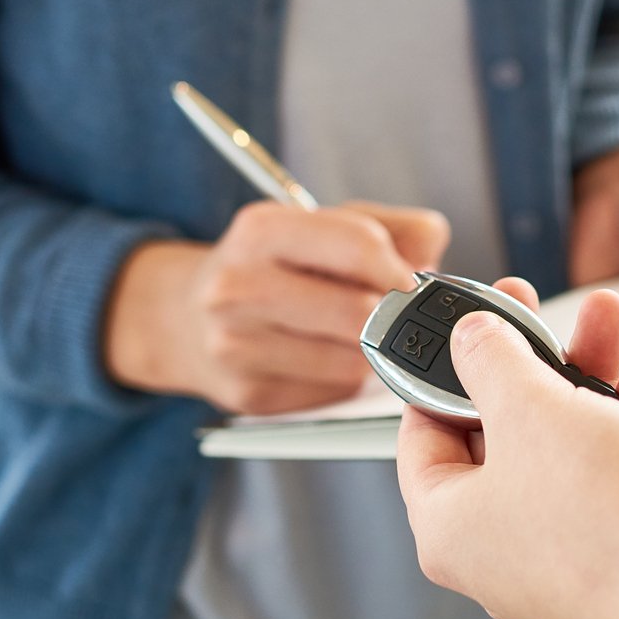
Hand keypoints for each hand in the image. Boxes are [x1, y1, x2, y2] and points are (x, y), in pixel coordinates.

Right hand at [105, 200, 447, 415]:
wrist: (185, 318)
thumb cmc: (273, 265)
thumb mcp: (320, 224)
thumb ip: (389, 227)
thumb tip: (434, 255)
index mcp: (260, 230)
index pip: (357, 244)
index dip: (399, 266)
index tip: (411, 280)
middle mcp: (238, 287)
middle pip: (358, 313)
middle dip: (389, 315)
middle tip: (392, 312)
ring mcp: (236, 346)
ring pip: (352, 361)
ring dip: (371, 351)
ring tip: (356, 333)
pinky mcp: (248, 394)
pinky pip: (333, 392)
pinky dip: (345, 378)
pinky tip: (327, 357)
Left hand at [397, 278, 618, 618]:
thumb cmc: (604, 521)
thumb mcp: (529, 408)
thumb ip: (492, 360)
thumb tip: (471, 337)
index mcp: (449, 526)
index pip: (423, 433)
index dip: (442, 369)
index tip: (464, 324)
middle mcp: (497, 547)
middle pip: (499, 431)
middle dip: (529, 360)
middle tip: (533, 309)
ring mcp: (561, 550)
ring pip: (560, 444)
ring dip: (584, 377)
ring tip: (606, 320)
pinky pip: (607, 472)